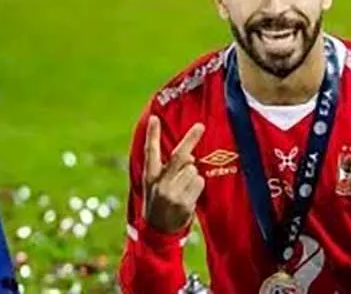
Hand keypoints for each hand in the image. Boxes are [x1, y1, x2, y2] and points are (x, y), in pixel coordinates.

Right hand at [143, 116, 205, 233]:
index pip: (150, 152)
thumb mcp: (155, 186)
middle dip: (191, 139)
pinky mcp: (184, 203)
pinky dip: (197, 187)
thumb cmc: (160, 203)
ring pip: (193, 170)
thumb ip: (169, 169)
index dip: (152, 134)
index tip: (154, 118)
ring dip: (193, 176)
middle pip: (180, 156)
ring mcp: (172, 193)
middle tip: (201, 126)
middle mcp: (160, 183)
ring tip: (184, 189)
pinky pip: (199, 183)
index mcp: (150, 177)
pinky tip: (188, 197)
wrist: (157, 232)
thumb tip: (191, 156)